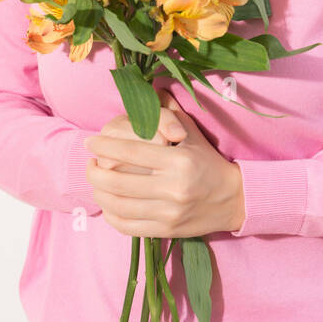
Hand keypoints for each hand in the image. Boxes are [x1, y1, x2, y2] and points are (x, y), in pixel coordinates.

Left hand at [84, 88, 245, 236]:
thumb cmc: (208, 161)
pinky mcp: (166, 230)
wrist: (233, 198)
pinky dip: (111, 215)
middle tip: (89, 164)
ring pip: (118, 205)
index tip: (90, 142)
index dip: (104, 146)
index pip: (131, 152)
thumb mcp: (192, 133)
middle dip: (94, 172)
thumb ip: (168, 113)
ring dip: (99, 193)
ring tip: (96, 183)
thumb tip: (149, 90)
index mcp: (178, 161)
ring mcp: (169, 213)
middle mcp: (173, 188)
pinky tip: (108, 203)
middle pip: (118, 182)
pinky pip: (127, 226)